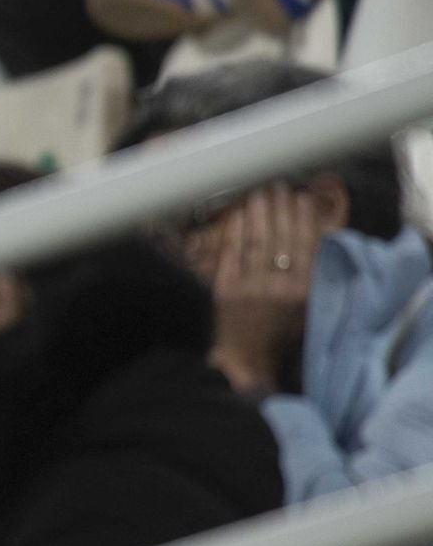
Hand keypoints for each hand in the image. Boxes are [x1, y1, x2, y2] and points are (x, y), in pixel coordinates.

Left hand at [208, 186, 319, 392]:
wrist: (247, 358)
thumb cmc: (281, 332)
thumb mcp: (307, 306)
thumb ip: (314, 275)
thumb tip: (318, 235)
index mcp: (303, 291)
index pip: (305, 245)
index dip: (302, 218)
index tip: (301, 198)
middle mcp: (278, 287)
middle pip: (280, 238)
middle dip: (280, 209)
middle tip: (278, 187)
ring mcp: (250, 288)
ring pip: (255, 242)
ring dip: (258, 214)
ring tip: (260, 194)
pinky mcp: (226, 291)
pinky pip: (231, 254)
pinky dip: (235, 232)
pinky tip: (238, 215)